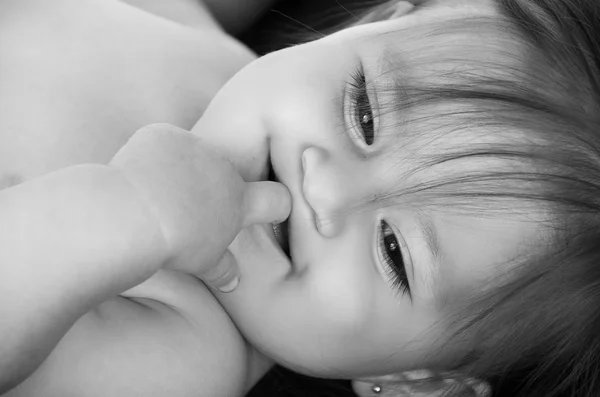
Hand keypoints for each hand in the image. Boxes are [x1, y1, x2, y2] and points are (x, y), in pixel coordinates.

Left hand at [109, 124, 290, 290]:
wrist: (132, 214)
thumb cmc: (173, 242)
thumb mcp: (203, 263)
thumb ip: (223, 269)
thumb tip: (233, 282)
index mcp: (238, 200)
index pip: (275, 199)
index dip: (277, 204)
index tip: (272, 209)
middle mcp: (222, 167)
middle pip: (225, 173)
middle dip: (212, 187)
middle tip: (186, 209)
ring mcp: (194, 146)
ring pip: (192, 156)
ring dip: (183, 170)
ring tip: (157, 194)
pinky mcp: (165, 134)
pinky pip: (164, 143)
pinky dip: (155, 156)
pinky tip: (140, 177)